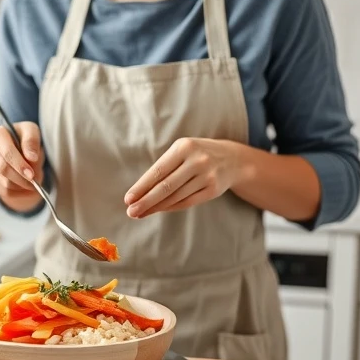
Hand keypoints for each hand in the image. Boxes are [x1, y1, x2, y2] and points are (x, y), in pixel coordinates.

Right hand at [0, 122, 44, 212]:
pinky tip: (23, 184)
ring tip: (32, 182)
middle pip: (3, 168)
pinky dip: (17, 191)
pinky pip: (3, 190)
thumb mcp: (32, 133)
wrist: (22, 153)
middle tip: (34, 182)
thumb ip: (32, 141)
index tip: (31, 174)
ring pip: (4, 182)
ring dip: (21, 185)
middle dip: (21, 177)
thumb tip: (32, 157)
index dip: (19, 164)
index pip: (6, 152)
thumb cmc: (25, 140)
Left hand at [124, 138, 252, 217]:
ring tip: (140, 213)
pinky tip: (158, 210)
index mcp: (184, 147)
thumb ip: (163, 168)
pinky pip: (187, 202)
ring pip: (175, 197)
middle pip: (166, 186)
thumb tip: (139, 192)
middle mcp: (197, 161)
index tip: (128, 199)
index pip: (158, 171)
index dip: (142, 187)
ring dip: (155, 207)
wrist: (232, 159)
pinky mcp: (213, 190)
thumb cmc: (196, 155)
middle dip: (146, 201)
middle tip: (131, 212)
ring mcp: (207, 176)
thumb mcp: (181, 151)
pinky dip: (170, 207)